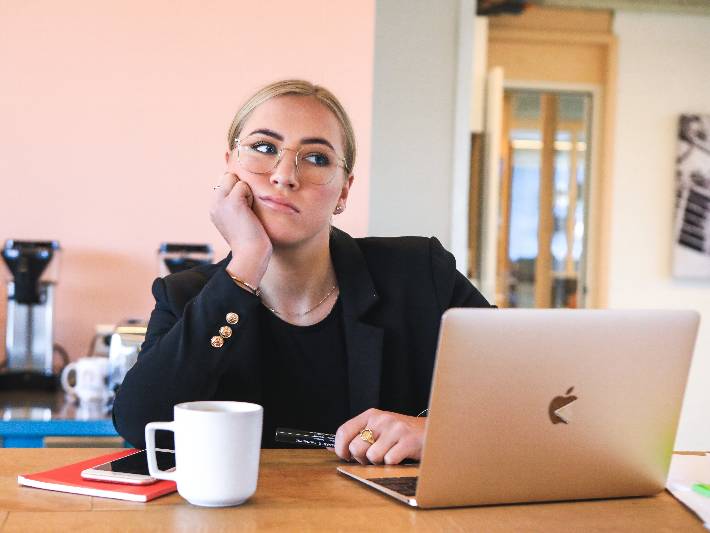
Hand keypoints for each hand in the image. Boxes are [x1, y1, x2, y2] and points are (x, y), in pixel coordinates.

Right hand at [210, 172, 271, 287]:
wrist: (250, 254)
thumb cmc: (250, 239)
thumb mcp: (238, 217)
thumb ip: (235, 201)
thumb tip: (241, 183)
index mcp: (214, 206)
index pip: (224, 181)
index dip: (238, 189)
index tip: (242, 210)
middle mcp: (213, 203)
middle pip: (228, 176)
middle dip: (240, 187)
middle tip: (246, 210)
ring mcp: (220, 201)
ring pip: (234, 178)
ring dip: (246, 192)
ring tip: (247, 211)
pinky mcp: (231, 201)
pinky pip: (243, 185)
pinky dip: (250, 196)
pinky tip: (249, 212)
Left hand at [334, 408, 425, 464]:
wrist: (434, 432)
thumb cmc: (403, 434)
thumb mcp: (380, 429)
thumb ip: (357, 436)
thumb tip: (330, 448)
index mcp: (371, 415)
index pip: (343, 431)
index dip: (340, 448)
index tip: (346, 457)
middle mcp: (381, 419)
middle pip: (356, 447)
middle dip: (363, 459)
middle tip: (375, 458)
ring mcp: (395, 429)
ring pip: (372, 456)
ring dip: (379, 463)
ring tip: (390, 456)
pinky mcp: (408, 441)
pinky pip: (389, 461)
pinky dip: (393, 465)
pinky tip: (401, 457)